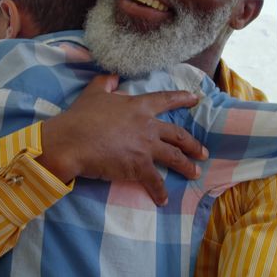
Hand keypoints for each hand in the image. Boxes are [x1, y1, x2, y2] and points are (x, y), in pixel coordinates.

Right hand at [38, 74, 207, 205]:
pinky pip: (155, 181)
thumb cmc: (81, 117)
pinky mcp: (139, 167)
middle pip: (178, 135)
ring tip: (195, 173)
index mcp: (138, 106)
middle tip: (203, 152)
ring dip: (186, 166)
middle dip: (193, 144)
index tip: (196, 99)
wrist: (72, 142)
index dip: (182, 99)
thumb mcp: (93, 92)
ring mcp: (146, 147)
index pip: (165, 100)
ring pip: (174, 157)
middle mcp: (147, 126)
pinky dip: (160, 192)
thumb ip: (106, 83)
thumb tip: (113, 77)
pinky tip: (164, 200)